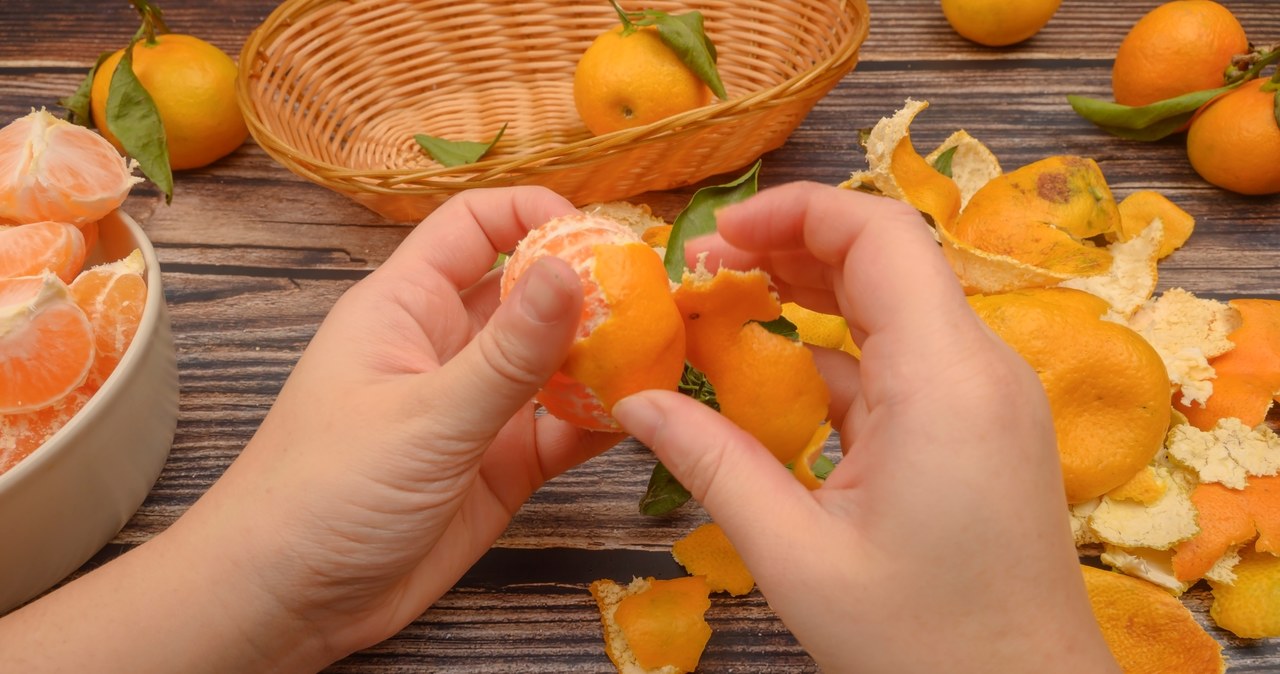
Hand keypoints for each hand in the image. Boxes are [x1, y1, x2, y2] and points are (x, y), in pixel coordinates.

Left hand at [0, 187, 619, 671]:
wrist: (284, 604)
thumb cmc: (324, 492)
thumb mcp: (424, 416)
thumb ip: (507, 353)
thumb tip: (571, 269)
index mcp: (406, 306)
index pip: (474, 225)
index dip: (535, 214)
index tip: (600, 236)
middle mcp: (446, 346)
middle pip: (527, 291)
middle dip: (589, 288)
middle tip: (654, 297)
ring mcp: (475, 408)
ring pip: (553, 362)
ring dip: (603, 357)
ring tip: (661, 354)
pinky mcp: (499, 466)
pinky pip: (560, 429)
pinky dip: (598, 422)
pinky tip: (637, 418)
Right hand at [613, 182, 1118, 672]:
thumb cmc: (922, 644)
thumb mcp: (797, 557)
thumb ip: (714, 465)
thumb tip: (632, 402)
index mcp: (944, 380)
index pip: (878, 234)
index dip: (792, 211)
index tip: (713, 235)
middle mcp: (981, 367)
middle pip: (886, 257)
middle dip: (790, 245)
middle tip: (702, 270)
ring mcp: (988, 396)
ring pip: (896, 303)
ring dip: (812, 293)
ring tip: (726, 303)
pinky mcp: (982, 426)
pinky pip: (906, 359)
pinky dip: (839, 352)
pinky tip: (776, 375)